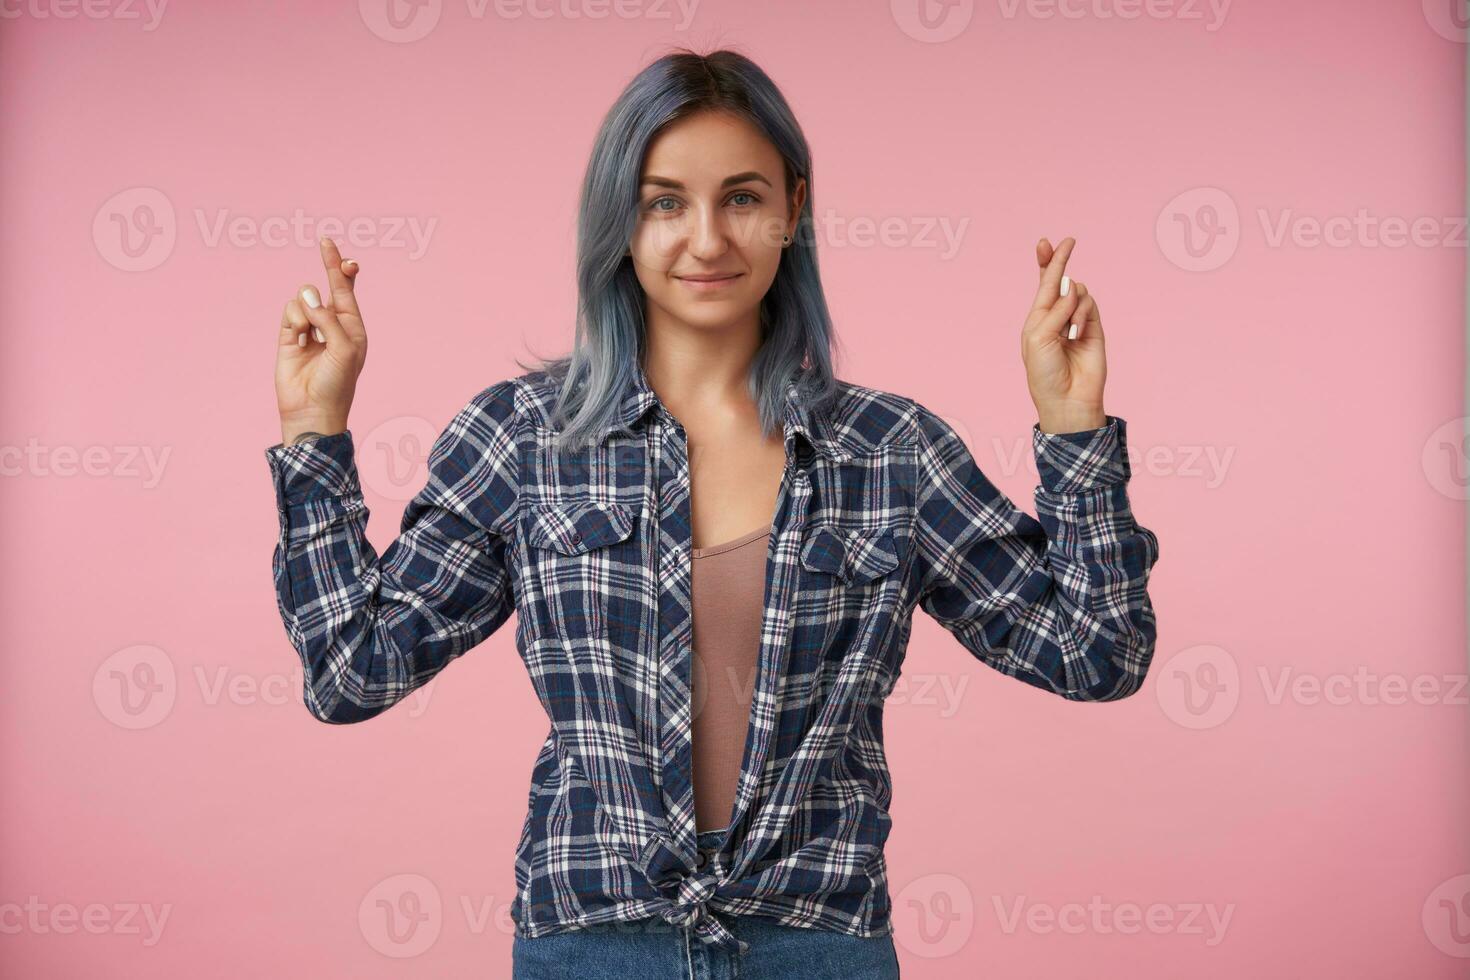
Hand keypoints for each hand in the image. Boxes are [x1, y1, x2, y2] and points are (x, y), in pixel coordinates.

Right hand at [275, 237, 366, 442]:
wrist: (312, 409)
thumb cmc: (337, 383)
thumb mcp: (343, 348)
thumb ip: (328, 318)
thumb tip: (308, 294)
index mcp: (352, 326)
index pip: (347, 289)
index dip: (341, 267)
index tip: (334, 247)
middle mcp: (331, 324)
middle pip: (326, 285)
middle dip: (328, 266)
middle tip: (326, 242)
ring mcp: (309, 328)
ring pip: (304, 297)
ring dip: (308, 309)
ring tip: (311, 335)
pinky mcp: (288, 335)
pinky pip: (290, 310)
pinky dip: (294, 319)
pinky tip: (298, 337)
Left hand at [1021, 236, 1107, 433]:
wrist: (1067, 397)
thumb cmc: (1044, 372)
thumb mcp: (1038, 337)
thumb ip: (1054, 310)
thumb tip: (1073, 288)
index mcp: (1038, 318)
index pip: (1042, 284)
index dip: (1045, 262)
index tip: (1044, 242)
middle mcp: (1057, 316)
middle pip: (1060, 281)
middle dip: (1060, 260)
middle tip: (1068, 241)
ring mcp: (1077, 320)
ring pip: (1078, 292)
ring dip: (1072, 305)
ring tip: (1068, 331)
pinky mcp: (1094, 326)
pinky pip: (1090, 304)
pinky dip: (1082, 313)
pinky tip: (1077, 332)